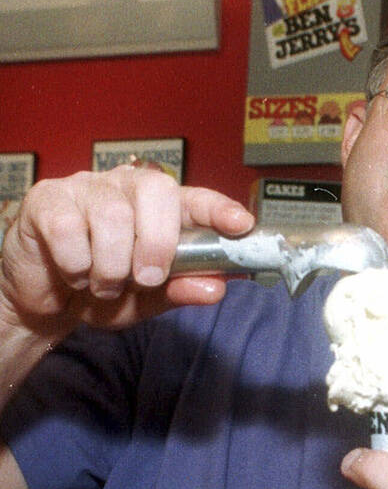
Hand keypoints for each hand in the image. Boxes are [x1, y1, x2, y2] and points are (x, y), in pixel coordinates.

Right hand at [1, 165, 252, 340]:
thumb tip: (216, 288)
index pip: (194, 198)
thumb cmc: (102, 289)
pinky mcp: (47, 199)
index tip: (242, 225)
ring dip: (112, 265)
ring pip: (112, 215)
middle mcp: (125, 187)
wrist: (44, 299)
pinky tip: (74, 273)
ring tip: (104, 286)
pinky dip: (76, 263)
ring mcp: (85, 188)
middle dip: (159, 242)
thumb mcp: (147, 300)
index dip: (218, 209)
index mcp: (159, 208)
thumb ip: (180, 290)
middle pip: (156, 191)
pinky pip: (68, 228)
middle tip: (148, 278)